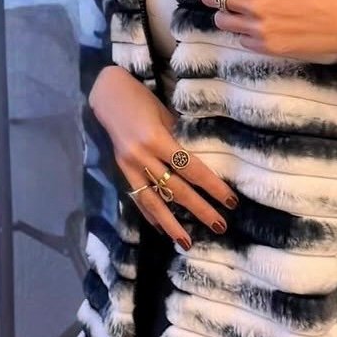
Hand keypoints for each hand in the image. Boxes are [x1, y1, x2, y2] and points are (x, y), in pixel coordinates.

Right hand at [89, 66, 237, 247]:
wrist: (106, 94)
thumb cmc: (142, 99)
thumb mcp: (165, 114)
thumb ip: (179, 139)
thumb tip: (202, 161)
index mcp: (157, 139)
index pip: (191, 168)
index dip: (211, 186)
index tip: (230, 201)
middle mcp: (142, 156)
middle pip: (176, 189)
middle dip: (199, 209)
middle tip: (220, 226)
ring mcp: (129, 166)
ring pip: (153, 201)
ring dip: (171, 224)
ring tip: (186, 243)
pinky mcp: (121, 171)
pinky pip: (137, 197)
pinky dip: (150, 214)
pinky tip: (161, 228)